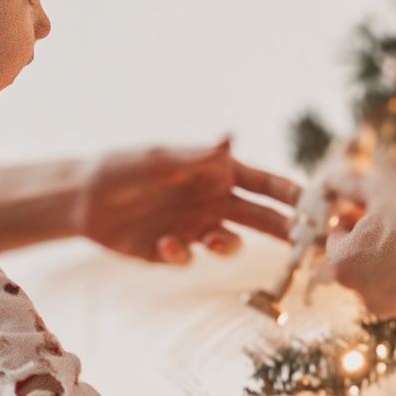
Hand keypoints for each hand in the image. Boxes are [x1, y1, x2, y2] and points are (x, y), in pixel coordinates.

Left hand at [78, 140, 297, 263]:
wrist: (83, 198)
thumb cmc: (123, 167)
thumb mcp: (159, 158)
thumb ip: (195, 156)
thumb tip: (230, 137)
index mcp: (217, 173)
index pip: (262, 183)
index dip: (287, 193)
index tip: (312, 203)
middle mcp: (213, 202)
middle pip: (259, 218)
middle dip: (282, 229)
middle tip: (302, 242)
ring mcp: (195, 228)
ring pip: (229, 244)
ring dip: (227, 245)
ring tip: (215, 242)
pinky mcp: (173, 251)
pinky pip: (189, 258)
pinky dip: (181, 254)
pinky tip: (165, 243)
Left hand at [323, 163, 395, 318]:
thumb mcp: (385, 186)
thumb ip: (354, 185)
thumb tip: (334, 178)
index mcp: (344, 266)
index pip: (335, 239)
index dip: (351, 216)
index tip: (368, 204)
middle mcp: (365, 296)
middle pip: (363, 261)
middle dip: (375, 240)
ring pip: (392, 278)